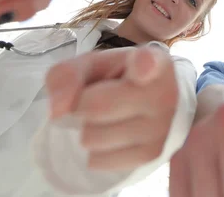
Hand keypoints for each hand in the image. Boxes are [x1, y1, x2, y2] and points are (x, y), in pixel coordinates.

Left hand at [45, 46, 178, 170]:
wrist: (151, 101)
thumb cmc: (119, 78)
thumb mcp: (91, 65)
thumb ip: (67, 75)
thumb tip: (58, 111)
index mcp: (154, 62)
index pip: (148, 63)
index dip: (144, 65)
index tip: (143, 65)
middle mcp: (164, 94)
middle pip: (97, 108)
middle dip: (83, 106)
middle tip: (97, 98)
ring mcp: (161, 128)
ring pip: (93, 138)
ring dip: (89, 130)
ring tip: (108, 117)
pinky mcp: (151, 155)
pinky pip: (98, 161)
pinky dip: (96, 151)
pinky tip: (113, 136)